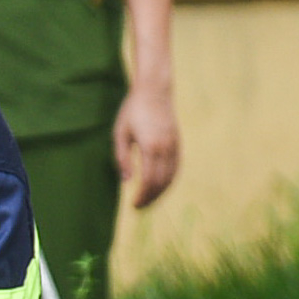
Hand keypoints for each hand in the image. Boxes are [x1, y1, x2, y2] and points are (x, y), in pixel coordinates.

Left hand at [112, 85, 178, 208]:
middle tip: (139, 208)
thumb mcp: (120, 134)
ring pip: (172, 177)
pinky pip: (176, 167)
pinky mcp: (178, 143)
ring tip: (149, 201)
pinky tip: (161, 187)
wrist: (154, 91)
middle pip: (162, 182)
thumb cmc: (132, 111)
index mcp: (151, 147)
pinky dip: (170, 181)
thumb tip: (127, 181)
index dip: (143, 196)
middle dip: (151, 198)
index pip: (149, 180)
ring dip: (161, 192)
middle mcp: (166, 148)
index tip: (134, 205)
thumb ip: (122, 158)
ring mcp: (175, 146)